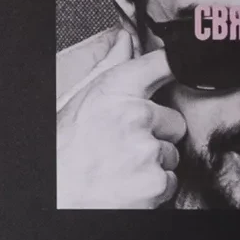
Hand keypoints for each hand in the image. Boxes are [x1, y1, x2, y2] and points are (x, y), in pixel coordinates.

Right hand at [56, 36, 184, 207]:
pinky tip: (127, 187)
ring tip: (121, 170)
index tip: (184, 64)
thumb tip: (125, 40)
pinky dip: (153, 189)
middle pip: (174, 121)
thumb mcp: (76, 103)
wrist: (55, 199)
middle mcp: (135, 116)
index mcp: (114, 91)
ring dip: (153, 164)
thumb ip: (107, 69)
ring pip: (172, 154)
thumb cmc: (61, 154)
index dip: (176, 66)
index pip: (164, 63)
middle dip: (157, 135)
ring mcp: (148, 151)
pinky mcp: (156, 183)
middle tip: (125, 147)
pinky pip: (171, 181)